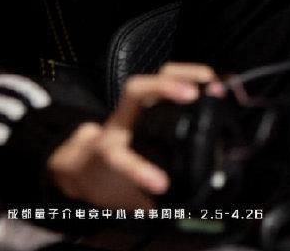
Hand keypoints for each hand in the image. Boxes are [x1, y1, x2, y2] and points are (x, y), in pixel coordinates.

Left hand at [47, 63, 221, 209]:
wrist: (76, 166)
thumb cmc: (100, 180)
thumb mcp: (117, 199)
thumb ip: (144, 205)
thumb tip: (172, 215)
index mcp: (109, 154)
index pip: (119, 157)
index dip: (139, 169)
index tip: (161, 183)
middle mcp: (119, 125)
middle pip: (134, 93)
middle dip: (164, 88)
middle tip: (194, 95)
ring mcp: (132, 109)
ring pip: (154, 78)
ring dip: (184, 74)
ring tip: (212, 80)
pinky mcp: (144, 102)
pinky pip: (166, 80)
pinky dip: (190, 76)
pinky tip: (209, 79)